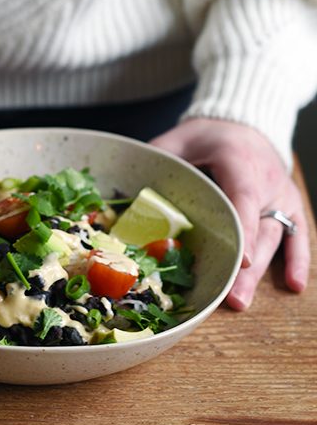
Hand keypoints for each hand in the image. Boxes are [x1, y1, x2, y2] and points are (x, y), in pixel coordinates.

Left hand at [150, 118, 309, 309]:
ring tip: (240, 301)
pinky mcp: (289, 205)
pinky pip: (298, 234)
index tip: (242, 261)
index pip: (244, 198)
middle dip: (247, 268)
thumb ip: (159, 159)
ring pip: (275, 237)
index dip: (244, 229)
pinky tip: (293, 286)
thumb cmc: (209, 136)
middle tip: (233, 298)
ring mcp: (281, 195)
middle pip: (259, 228)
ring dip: (261, 273)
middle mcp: (266, 180)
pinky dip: (297, 260)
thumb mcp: (180, 138)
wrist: (244, 123)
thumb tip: (127, 186)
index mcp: (239, 160)